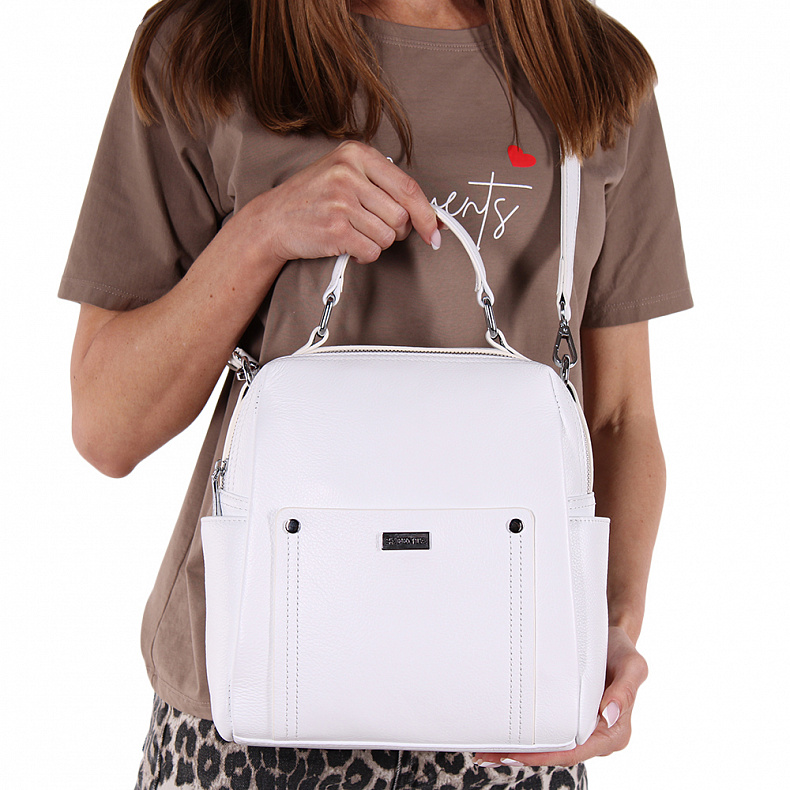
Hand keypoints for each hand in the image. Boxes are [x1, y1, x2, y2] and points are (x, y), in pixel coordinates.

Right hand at [237, 140, 439, 265]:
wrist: (273, 219)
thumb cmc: (314, 199)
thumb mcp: (345, 175)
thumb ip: (385, 187)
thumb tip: (431, 217)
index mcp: (357, 154)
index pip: (409, 187)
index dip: (428, 215)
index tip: (435, 232)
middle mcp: (349, 174)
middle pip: (402, 216)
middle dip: (395, 231)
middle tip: (373, 229)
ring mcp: (341, 201)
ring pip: (389, 236)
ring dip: (377, 243)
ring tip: (355, 233)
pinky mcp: (335, 229)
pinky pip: (372, 251)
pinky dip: (365, 255)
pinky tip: (349, 245)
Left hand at [472, 626, 648, 767]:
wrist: (613, 636)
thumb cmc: (622, 651)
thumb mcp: (633, 665)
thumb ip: (625, 691)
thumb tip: (609, 715)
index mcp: (614, 732)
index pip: (575, 751)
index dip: (545, 756)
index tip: (518, 755)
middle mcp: (597, 734)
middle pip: (557, 752)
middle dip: (524, 756)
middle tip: (490, 754)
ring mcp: (583, 727)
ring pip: (550, 745)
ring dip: (521, 749)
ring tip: (489, 750)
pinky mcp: (571, 716)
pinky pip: (549, 730)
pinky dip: (528, 735)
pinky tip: (506, 733)